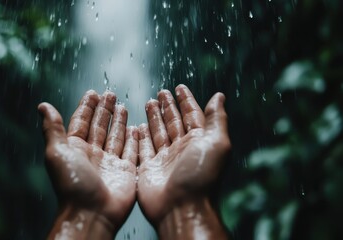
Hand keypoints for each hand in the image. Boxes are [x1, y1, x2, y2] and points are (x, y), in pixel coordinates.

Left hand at [38, 90, 137, 238]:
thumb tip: (43, 106)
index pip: (81, 122)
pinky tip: (136, 128)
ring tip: (123, 106)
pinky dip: (134, 140)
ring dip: (119, 122)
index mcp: (75, 148)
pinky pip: (131, 151)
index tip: (92, 93)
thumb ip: (52, 128)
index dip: (87, 107)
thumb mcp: (57, 152)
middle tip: (110, 94)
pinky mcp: (126, 171)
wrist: (92, 213)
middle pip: (100, 127)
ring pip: (116, 137)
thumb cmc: (72, 184)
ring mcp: (110, 163)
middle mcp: (92, 154)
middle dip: (104, 110)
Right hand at [137, 84, 229, 238]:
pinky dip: (140, 137)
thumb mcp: (216, 143)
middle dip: (168, 106)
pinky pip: (143, 148)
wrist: (180, 207)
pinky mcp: (149, 168)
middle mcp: (182, 149)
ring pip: (158, 132)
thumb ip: (217, 119)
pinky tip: (137, 126)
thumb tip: (219, 96)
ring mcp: (165, 159)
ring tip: (149, 102)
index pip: (192, 115)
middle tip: (161, 92)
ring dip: (154, 117)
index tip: (179, 87)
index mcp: (199, 141)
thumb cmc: (200, 177)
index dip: (186, 100)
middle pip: (173, 122)